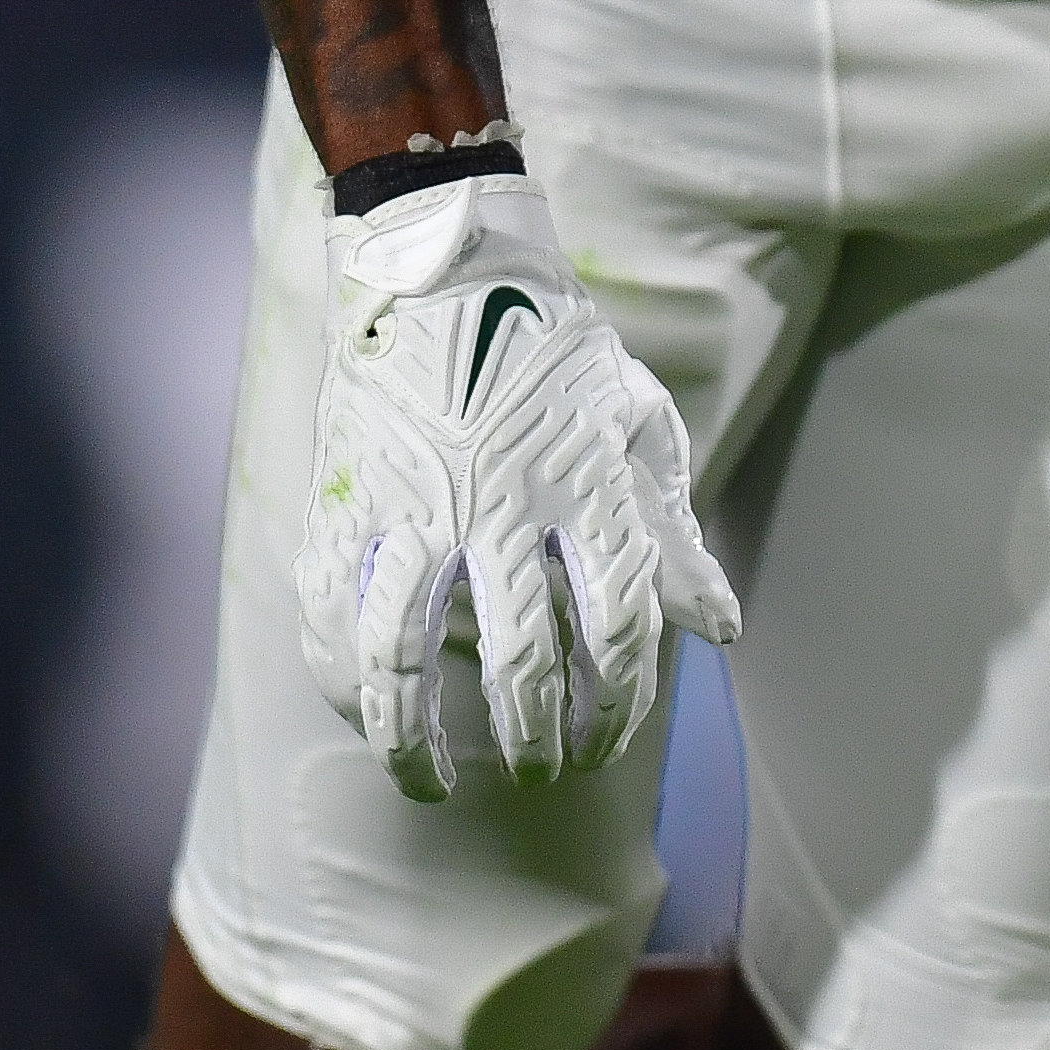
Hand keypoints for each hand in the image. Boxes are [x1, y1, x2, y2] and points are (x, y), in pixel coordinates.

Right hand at [296, 169, 739, 800]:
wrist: (444, 267)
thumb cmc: (553, 352)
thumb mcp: (636, 425)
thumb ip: (672, 535)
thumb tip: (720, 629)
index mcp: (582, 485)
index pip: (616, 627)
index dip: (620, 704)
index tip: (611, 742)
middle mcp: (497, 506)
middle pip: (520, 658)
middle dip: (537, 736)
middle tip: (544, 771)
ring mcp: (411, 506)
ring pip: (401, 655)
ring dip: (414, 739)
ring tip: (431, 782)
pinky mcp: (343, 500)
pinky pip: (329, 612)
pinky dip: (341, 677)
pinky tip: (363, 712)